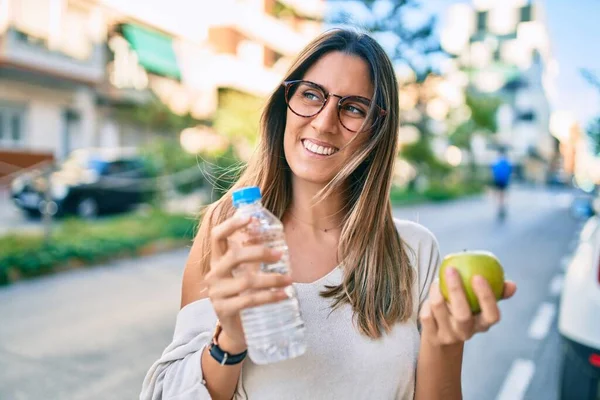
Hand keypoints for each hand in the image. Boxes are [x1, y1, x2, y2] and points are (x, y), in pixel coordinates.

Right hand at [205, 214, 291, 350]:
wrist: (236, 329)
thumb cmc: (244, 294)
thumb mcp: (246, 272)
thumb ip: (252, 253)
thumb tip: (264, 227)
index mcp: (217, 261)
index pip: (218, 237)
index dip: (231, 225)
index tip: (250, 218)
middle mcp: (213, 274)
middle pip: (234, 256)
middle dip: (260, 252)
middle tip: (281, 254)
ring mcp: (216, 293)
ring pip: (246, 280)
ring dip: (272, 278)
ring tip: (289, 279)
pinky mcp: (224, 310)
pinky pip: (249, 300)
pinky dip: (270, 296)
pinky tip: (284, 295)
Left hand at [419, 267, 516, 345]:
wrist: (442, 339)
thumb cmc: (466, 311)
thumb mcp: (480, 306)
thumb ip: (496, 293)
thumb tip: (512, 285)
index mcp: (483, 324)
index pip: (492, 315)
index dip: (486, 297)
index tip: (478, 276)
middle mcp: (466, 333)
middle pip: (463, 314)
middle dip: (456, 289)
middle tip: (451, 269)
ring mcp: (448, 336)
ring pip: (438, 308)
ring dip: (436, 289)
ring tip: (438, 279)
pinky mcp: (431, 336)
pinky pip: (426, 313)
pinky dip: (426, 300)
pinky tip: (431, 295)